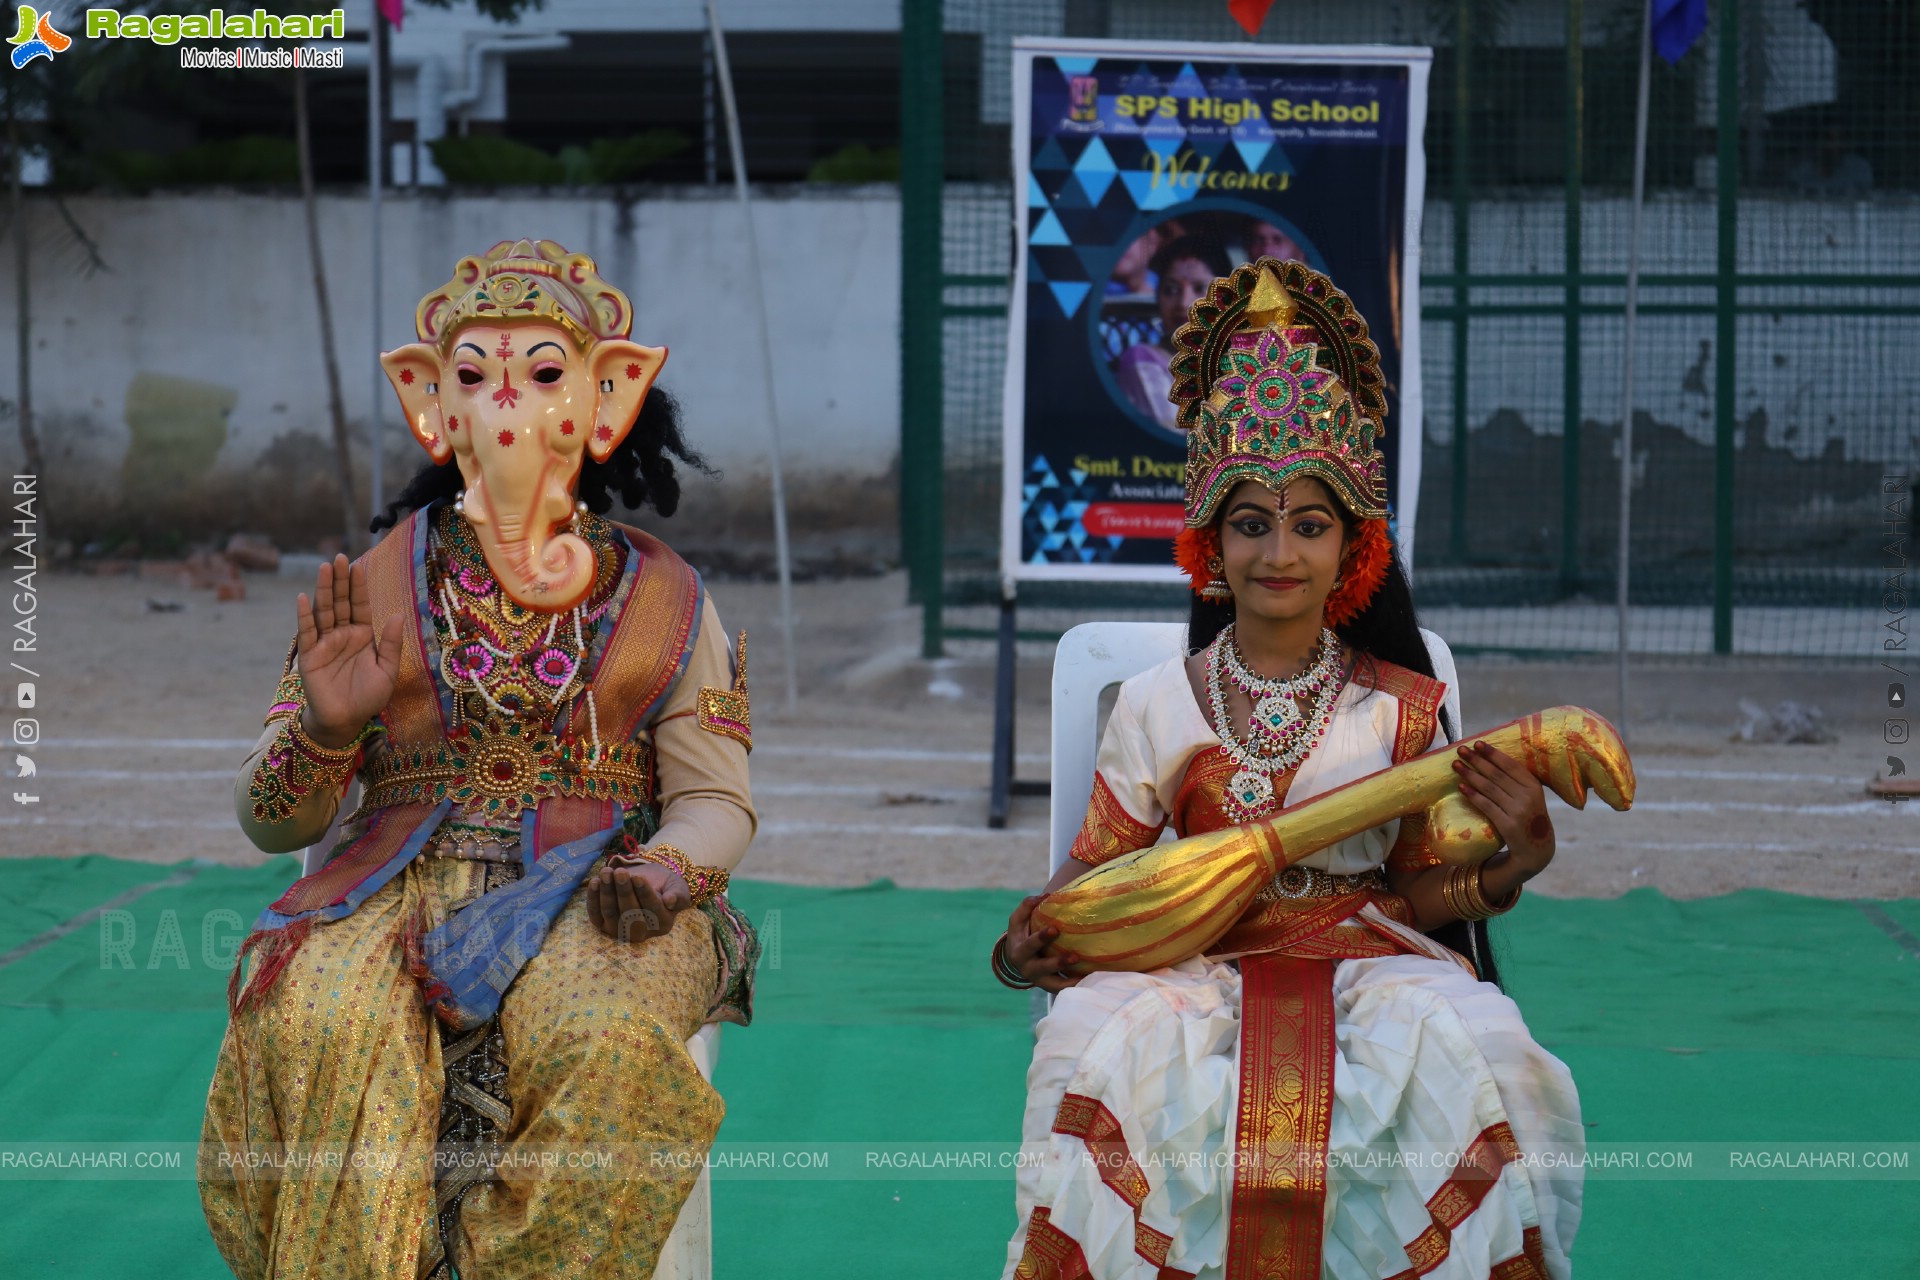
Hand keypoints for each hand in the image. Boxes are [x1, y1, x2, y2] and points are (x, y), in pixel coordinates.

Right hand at [296, 555, 403, 748]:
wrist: (346, 721)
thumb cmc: (368, 697)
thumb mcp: (387, 670)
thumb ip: (391, 643)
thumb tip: (397, 615)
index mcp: (362, 635)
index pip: (359, 605)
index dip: (358, 586)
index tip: (358, 565)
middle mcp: (342, 634)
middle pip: (340, 602)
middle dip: (340, 580)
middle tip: (339, 557)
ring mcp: (325, 643)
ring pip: (324, 611)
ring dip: (324, 590)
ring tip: (325, 568)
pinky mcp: (310, 655)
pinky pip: (307, 632)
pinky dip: (305, 615)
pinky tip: (303, 597)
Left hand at [587, 862, 689, 944]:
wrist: (649, 885)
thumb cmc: (665, 886)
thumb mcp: (678, 886)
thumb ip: (678, 894)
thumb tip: (670, 901)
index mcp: (662, 924)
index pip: (652, 909)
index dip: (644, 893)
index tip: (638, 877)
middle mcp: (641, 933)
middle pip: (629, 913)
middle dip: (623, 891)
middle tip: (620, 872)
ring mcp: (620, 931)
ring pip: (610, 913)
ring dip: (606, 892)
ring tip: (606, 872)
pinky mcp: (603, 926)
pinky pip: (595, 914)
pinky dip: (593, 898)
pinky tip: (595, 881)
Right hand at [1006, 895, 1083, 992]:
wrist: (1017, 960)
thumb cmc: (1021, 934)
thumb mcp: (1018, 921)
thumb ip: (1027, 906)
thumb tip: (1044, 895)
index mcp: (1019, 951)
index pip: (1029, 944)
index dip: (1041, 937)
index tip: (1055, 928)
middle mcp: (1028, 969)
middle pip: (1042, 967)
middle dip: (1058, 962)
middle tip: (1075, 956)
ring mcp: (1039, 981)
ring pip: (1054, 984)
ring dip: (1070, 980)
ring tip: (1087, 974)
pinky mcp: (1050, 988)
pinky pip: (1064, 989)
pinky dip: (1076, 987)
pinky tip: (1090, 980)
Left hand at [1452, 741, 1555, 878]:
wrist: (1536, 849)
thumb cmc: (1529, 817)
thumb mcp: (1530, 796)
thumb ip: (1516, 781)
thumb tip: (1490, 758)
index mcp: (1534, 786)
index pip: (1510, 765)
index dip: (1493, 754)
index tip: (1477, 743)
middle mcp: (1527, 797)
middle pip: (1497, 775)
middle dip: (1477, 760)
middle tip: (1460, 750)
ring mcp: (1518, 811)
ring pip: (1489, 788)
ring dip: (1470, 775)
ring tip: (1456, 765)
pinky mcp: (1508, 825)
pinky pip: (1486, 806)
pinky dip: (1473, 795)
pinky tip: (1461, 787)